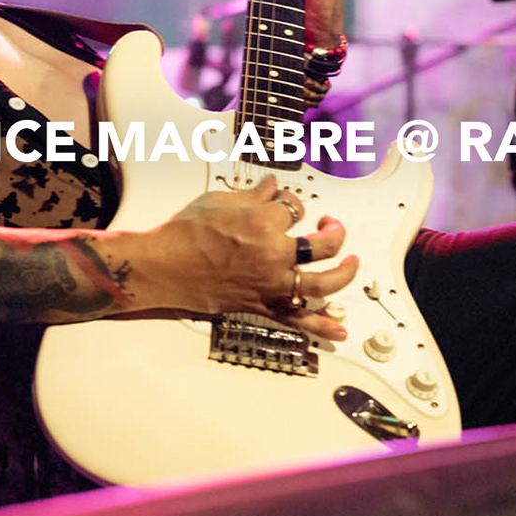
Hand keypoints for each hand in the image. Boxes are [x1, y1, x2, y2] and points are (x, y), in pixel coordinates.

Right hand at [151, 175, 357, 339]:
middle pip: (323, 244)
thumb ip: (254, 193)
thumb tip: (274, 184)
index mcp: (264, 223)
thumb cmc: (185, 233)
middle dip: (334, 232)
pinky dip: (321, 327)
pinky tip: (340, 331)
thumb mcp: (219, 200)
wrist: (164, 266)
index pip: (294, 208)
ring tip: (351, 262)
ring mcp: (271, 284)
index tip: (284, 204)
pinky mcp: (263, 306)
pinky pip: (298, 320)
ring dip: (344, 273)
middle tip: (332, 227)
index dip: (292, 204)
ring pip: (323, 283)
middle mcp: (273, 255)